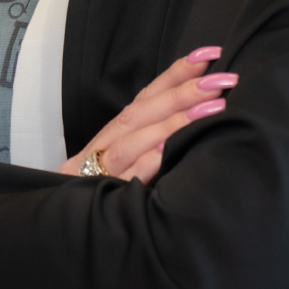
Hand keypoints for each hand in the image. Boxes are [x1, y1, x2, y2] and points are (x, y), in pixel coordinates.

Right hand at [59, 47, 236, 183]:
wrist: (65, 232)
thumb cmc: (106, 195)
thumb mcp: (129, 163)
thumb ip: (154, 139)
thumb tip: (200, 112)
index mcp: (114, 134)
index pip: (147, 96)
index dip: (177, 74)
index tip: (209, 55)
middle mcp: (103, 146)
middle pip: (143, 113)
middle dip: (185, 92)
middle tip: (222, 80)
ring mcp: (98, 173)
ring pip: (133, 141)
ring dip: (173, 123)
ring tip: (211, 108)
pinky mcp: (97, 200)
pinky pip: (123, 181)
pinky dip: (143, 164)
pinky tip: (166, 151)